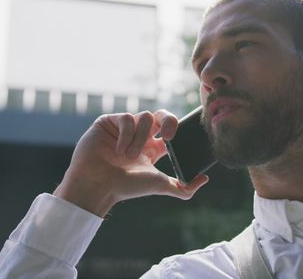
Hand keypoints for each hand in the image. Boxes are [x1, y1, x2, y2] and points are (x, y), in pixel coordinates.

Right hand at [53, 110, 208, 215]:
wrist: (98, 186)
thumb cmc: (126, 187)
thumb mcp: (159, 185)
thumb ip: (184, 187)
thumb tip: (205, 179)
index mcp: (153, 147)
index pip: (170, 129)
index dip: (175, 128)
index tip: (173, 139)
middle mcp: (140, 135)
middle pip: (160, 115)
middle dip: (167, 120)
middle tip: (167, 135)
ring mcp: (124, 127)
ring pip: (144, 117)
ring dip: (140, 138)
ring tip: (129, 156)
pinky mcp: (109, 122)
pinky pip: (126, 118)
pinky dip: (126, 134)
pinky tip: (118, 149)